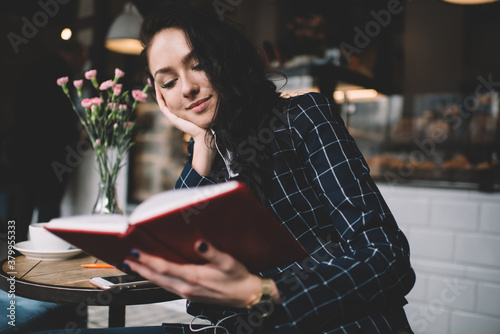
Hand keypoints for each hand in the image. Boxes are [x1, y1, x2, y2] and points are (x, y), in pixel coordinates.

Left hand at [124, 240, 272, 307]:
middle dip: (141, 268)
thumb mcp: (228, 261)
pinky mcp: (190, 295)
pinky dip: (157, 280)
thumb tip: (199, 243)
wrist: (246, 296)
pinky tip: (156, 276)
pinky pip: (168, 287)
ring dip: (147, 275)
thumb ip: (211, 252)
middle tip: (127, 260)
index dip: (148, 259)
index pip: (164, 267)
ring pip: (161, 283)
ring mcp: (187, 293)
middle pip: (157, 277)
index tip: (136, 252)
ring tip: (135, 267)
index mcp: (193, 277)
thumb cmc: (237, 278)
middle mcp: (187, 287)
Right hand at [155, 86, 215, 175]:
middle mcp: (175, 114)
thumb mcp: (200, 108)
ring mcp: (173, 116)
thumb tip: (202, 91)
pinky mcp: (173, 118)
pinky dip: (160, 98)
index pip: (171, 100)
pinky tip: (159, 89)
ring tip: (156, 82)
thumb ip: (198, 101)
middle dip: (162, 90)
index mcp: (181, 113)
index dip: (168, 90)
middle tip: (158, 79)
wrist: (204, 133)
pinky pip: (163, 106)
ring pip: (162, 102)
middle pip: (165, 100)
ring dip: (158, 92)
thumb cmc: (205, 122)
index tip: (167, 81)